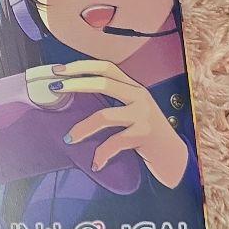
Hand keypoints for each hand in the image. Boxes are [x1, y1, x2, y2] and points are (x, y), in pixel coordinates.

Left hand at [51, 60, 188, 187]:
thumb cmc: (146, 132)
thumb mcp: (132, 109)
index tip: (59, 69)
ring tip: (69, 139)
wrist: (174, 156)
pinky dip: (102, 154)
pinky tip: (95, 163)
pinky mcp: (144, 135)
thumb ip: (113, 99)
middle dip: (76, 84)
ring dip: (82, 128)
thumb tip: (76, 92)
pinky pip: (114, 142)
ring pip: (104, 116)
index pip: (106, 67)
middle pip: (103, 83)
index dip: (82, 66)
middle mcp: (139, 96)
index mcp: (134, 86)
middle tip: (55, 88)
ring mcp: (143, 115)